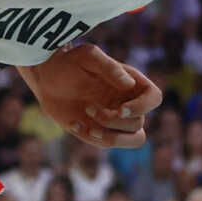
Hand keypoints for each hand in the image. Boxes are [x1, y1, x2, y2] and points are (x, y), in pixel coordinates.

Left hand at [23, 44, 161, 147]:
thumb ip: (109, 67)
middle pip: (139, 123)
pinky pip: (107, 144)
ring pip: (132, 139)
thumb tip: (129, 85)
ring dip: (110, 136)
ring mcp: (116, 120)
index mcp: (132, 83)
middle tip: (89, 107)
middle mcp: (128, 102)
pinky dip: (92, 138)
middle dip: (114, 121)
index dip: (142, 107)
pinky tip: (74, 124)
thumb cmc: (70, 62)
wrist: (47, 78)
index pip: (154, 98)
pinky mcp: (102, 131)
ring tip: (89, 127)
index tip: (121, 109)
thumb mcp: (87, 56)